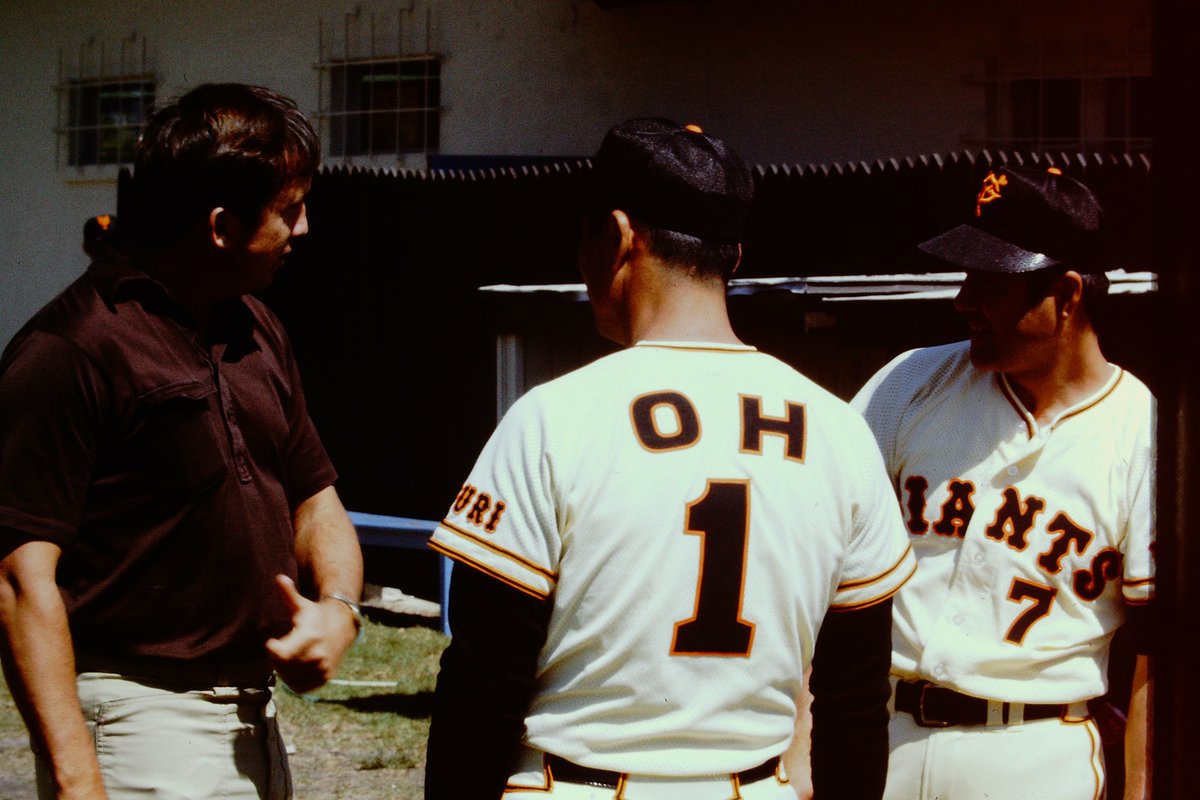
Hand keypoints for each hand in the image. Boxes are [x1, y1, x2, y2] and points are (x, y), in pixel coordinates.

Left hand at [265, 575, 358, 693]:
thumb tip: (278, 578)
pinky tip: (296, 668)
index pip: (281, 655)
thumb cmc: (315, 615)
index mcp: (309, 637)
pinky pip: (301, 687)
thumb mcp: (301, 605)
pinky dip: (294, 681)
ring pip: (290, 680)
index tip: (271, 642)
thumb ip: (288, 594)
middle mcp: (317, 655)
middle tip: (282, 649)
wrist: (342, 627)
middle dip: (279, 660)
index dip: (273, 650)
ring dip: (285, 671)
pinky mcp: (325, 678)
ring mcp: (322, 668)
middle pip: (283, 668)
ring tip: (289, 657)